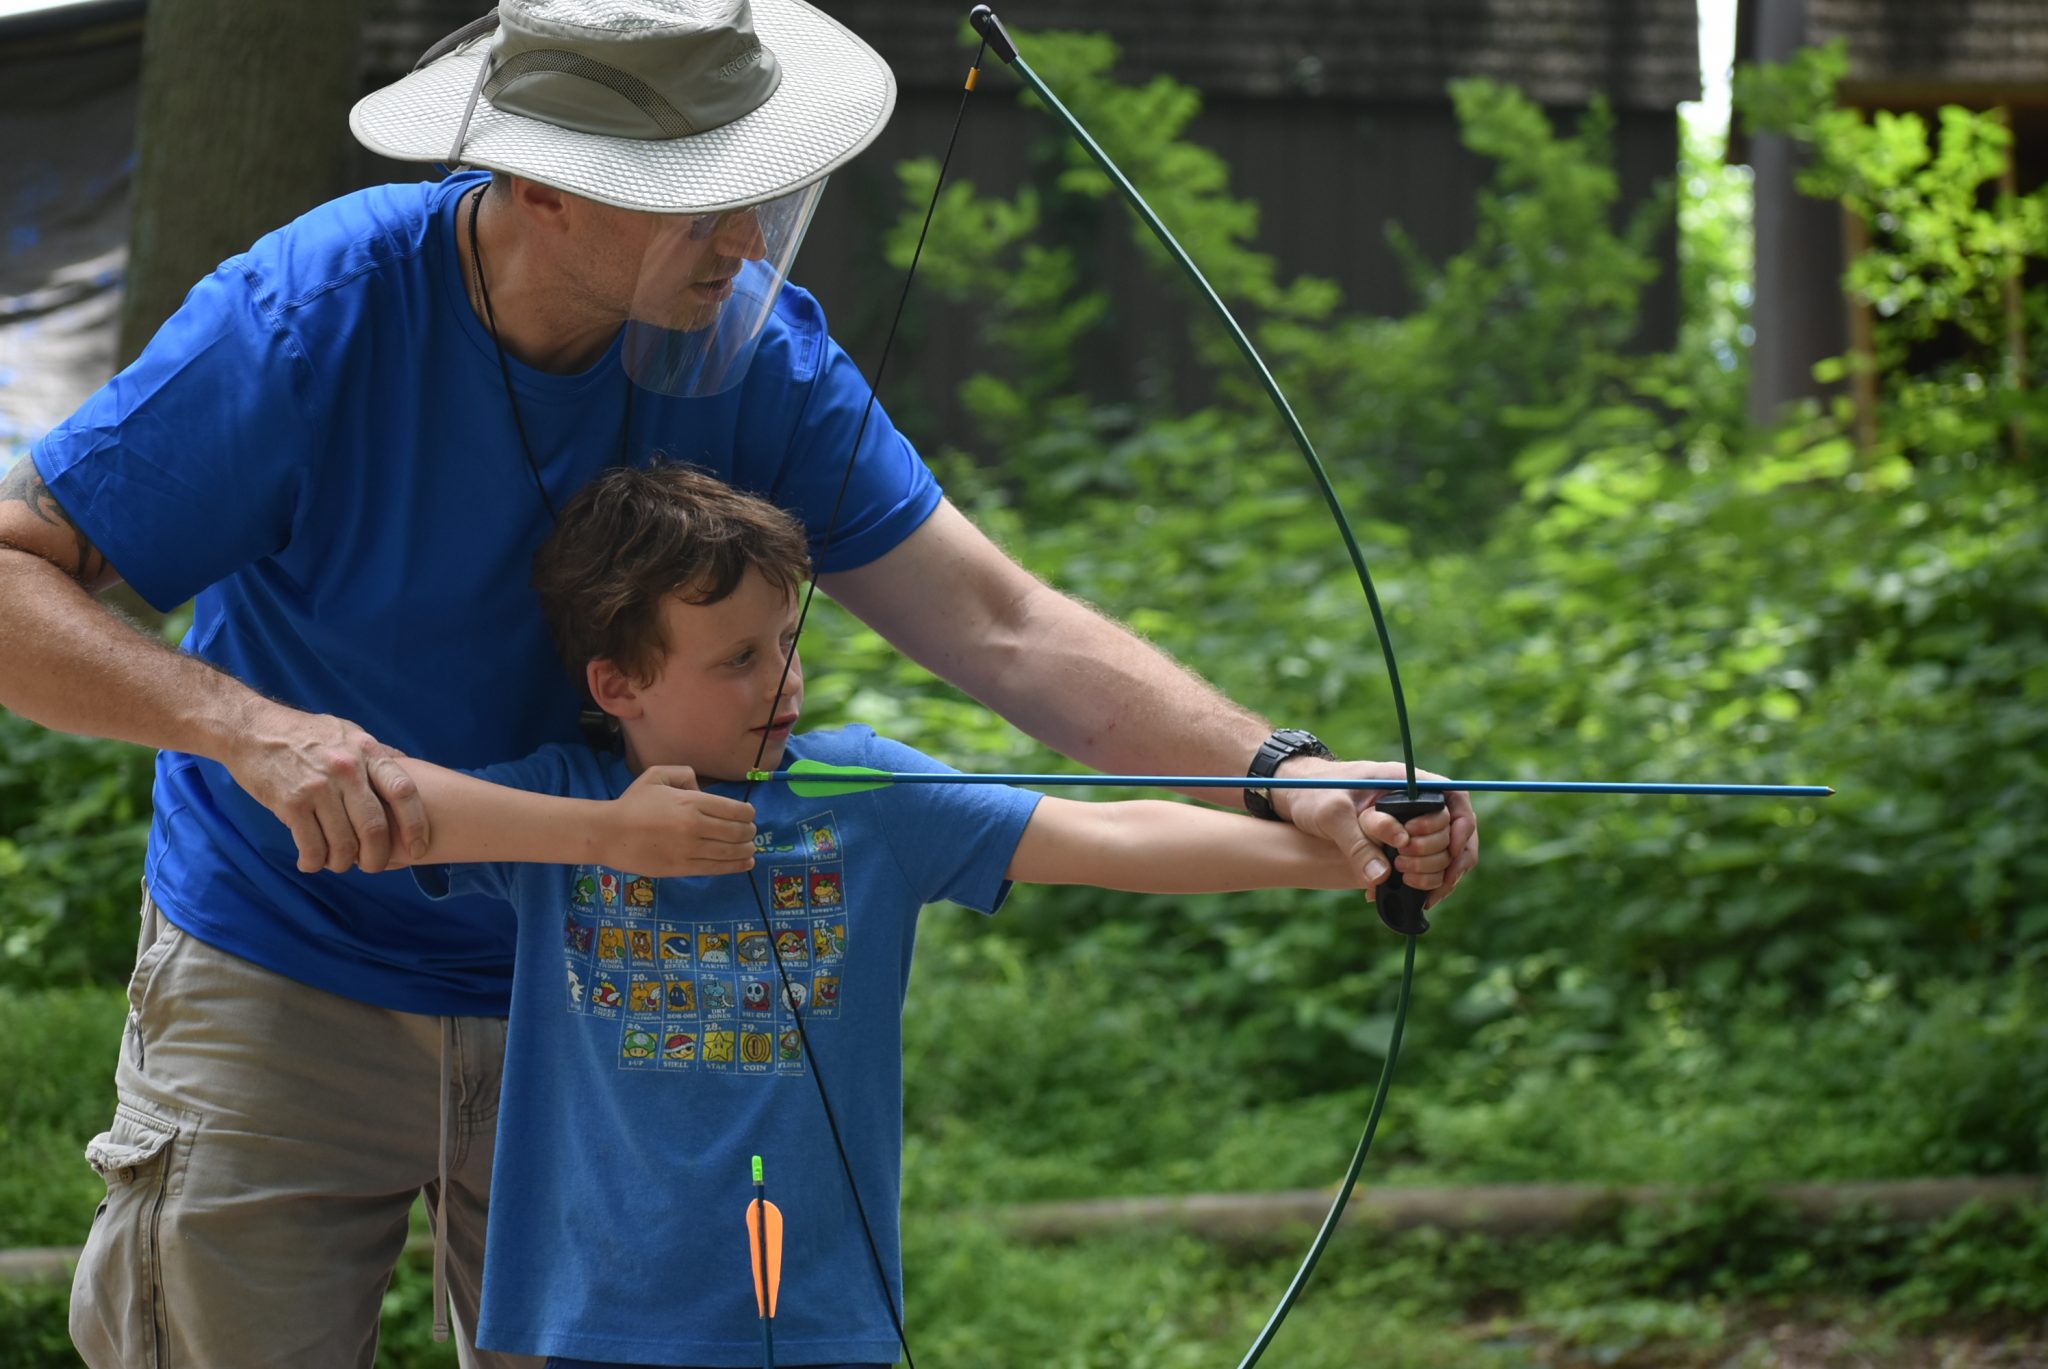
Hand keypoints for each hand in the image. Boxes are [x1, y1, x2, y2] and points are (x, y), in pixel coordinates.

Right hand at [223, 701, 429, 873]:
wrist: (252, 729)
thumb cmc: (305, 734)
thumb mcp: (348, 732)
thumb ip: (375, 752)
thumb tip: (406, 765)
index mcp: (367, 751)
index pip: (403, 792)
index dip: (416, 825)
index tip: (418, 848)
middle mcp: (347, 769)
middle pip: (374, 827)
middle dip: (377, 857)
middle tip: (373, 866)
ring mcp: (318, 786)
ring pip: (343, 843)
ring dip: (344, 863)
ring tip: (338, 863)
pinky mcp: (291, 802)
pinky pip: (312, 846)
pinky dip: (314, 862)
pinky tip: (311, 862)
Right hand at [603, 766, 757, 877]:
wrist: (609, 833)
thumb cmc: (633, 803)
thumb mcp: (657, 775)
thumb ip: (685, 775)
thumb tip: (703, 790)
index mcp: (692, 802)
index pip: (736, 810)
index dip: (748, 813)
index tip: (748, 815)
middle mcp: (695, 826)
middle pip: (738, 832)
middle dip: (749, 832)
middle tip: (750, 832)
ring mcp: (689, 850)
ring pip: (731, 852)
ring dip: (746, 849)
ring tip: (750, 848)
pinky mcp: (682, 868)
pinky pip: (716, 868)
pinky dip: (736, 866)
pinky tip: (746, 863)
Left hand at [1270, 756, 1478, 907]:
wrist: (1291, 795)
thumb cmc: (1310, 791)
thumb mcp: (1330, 814)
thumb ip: (1356, 843)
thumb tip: (1383, 877)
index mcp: (1405, 782)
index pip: (1454, 799)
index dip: (1461, 827)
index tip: (1450, 852)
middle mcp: (1412, 802)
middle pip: (1455, 830)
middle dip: (1443, 857)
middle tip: (1410, 873)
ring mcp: (1407, 823)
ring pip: (1443, 852)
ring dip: (1437, 875)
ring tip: (1417, 893)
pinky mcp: (1395, 843)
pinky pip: (1423, 864)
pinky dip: (1422, 882)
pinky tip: (1409, 899)